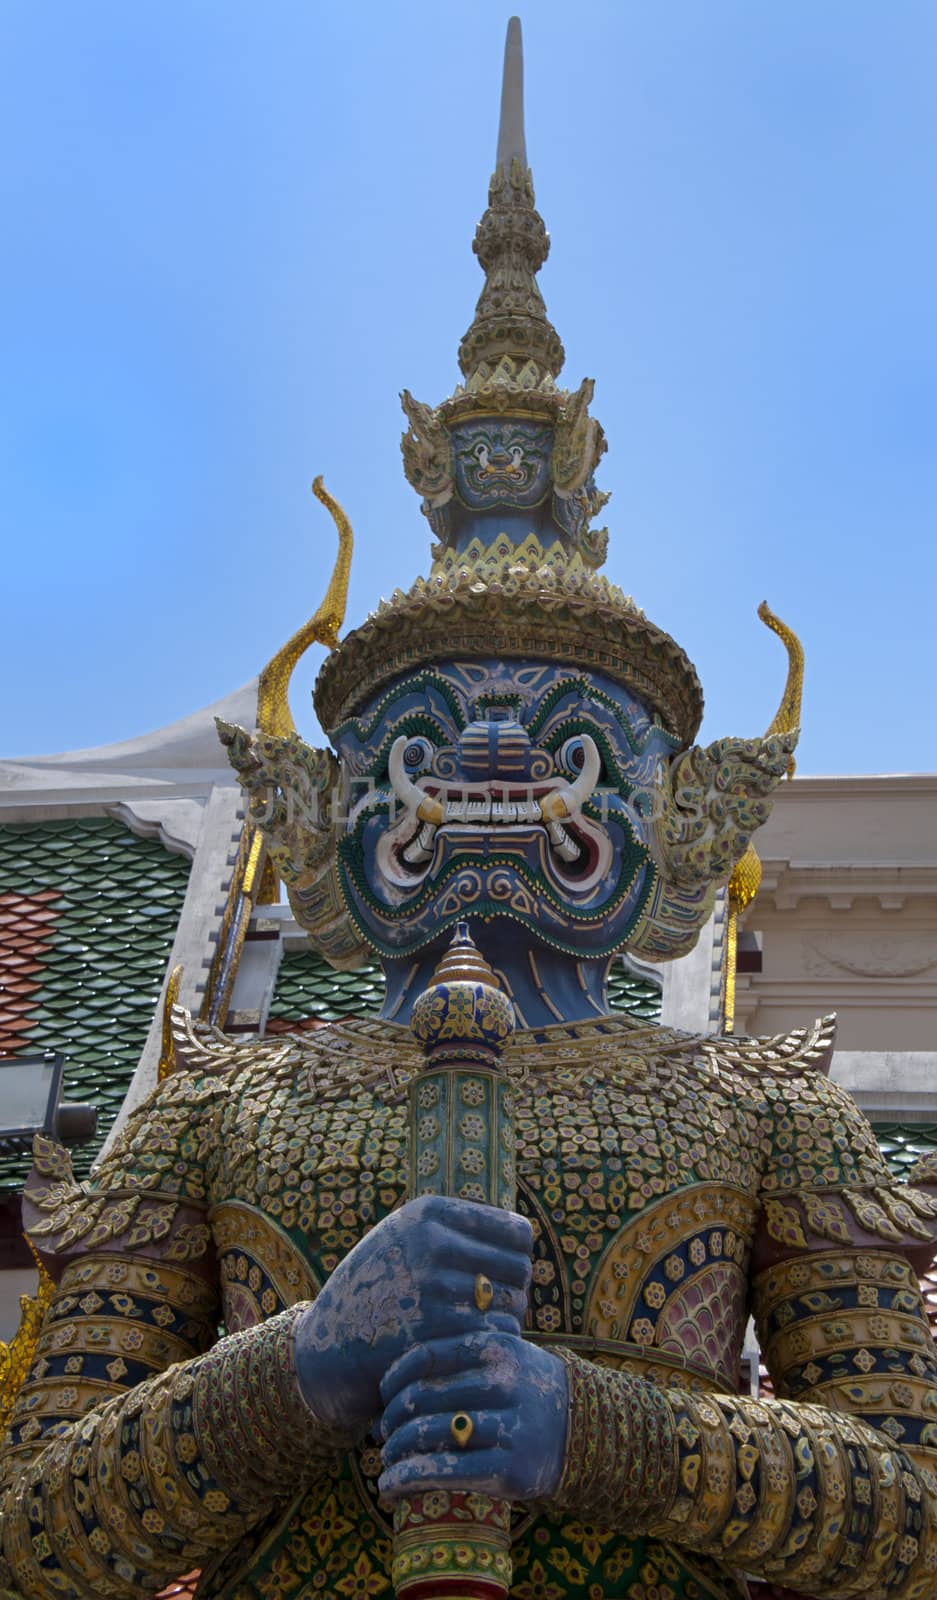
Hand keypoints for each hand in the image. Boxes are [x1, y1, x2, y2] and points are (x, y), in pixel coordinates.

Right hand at [294, 1195, 531, 1436]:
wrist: (326, 1346)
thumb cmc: (378, 1290)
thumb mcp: (404, 1239)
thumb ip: (454, 1229)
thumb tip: (522, 1235)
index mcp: (429, 1213)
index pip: (516, 1231)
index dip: (517, 1257)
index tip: (501, 1274)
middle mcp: (432, 1242)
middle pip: (520, 1268)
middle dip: (513, 1291)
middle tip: (491, 1309)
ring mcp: (432, 1286)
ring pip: (513, 1304)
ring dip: (504, 1320)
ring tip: (477, 1326)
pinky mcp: (433, 1330)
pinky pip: (496, 1335)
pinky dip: (491, 1344)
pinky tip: (468, 1347)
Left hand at [378, 1329, 567, 1502]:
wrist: (578, 1429)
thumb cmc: (521, 1389)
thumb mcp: (500, 1356)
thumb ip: (455, 1359)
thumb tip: (389, 1389)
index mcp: (494, 1347)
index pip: (425, 1357)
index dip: (393, 1379)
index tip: (382, 1396)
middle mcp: (502, 1382)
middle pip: (421, 1398)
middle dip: (391, 1421)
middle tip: (382, 1435)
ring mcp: (508, 1426)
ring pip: (428, 1436)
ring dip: (394, 1454)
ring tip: (385, 1463)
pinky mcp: (509, 1469)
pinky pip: (444, 1472)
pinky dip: (407, 1480)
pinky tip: (390, 1488)